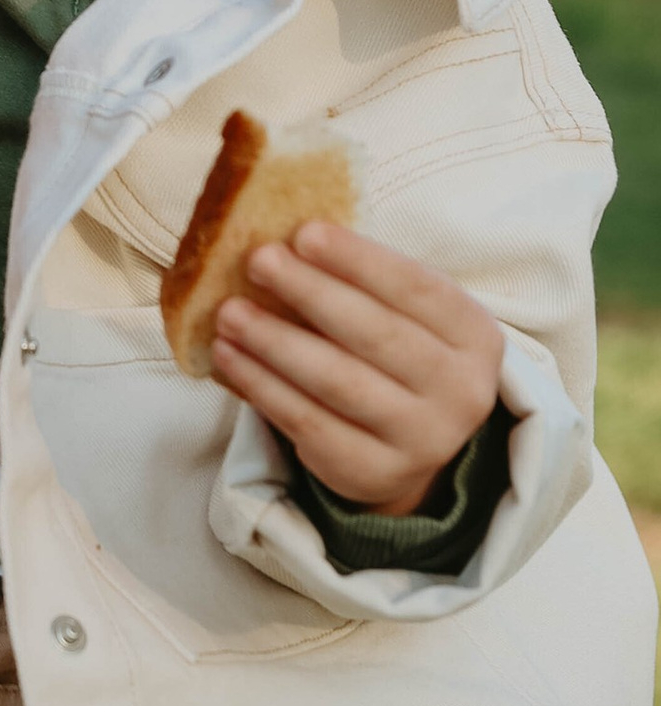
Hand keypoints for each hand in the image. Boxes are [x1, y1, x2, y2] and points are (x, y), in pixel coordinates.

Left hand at [212, 219, 501, 516]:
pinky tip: (229, 356)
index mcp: (475, 338)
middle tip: (258, 260)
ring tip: (230, 311)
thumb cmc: (397, 359)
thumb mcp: (406, 318)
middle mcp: (460, 391)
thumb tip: (287, 242)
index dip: (359, 260)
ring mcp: (421, 439)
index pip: (418, 289)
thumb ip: (365, 284)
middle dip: (312, 293)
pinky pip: (308, 423)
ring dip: (275, 341)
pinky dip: (261, 386)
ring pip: (338, 382)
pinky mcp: (373, 472)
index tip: (303, 233)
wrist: (412, 447)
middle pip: (377, 335)